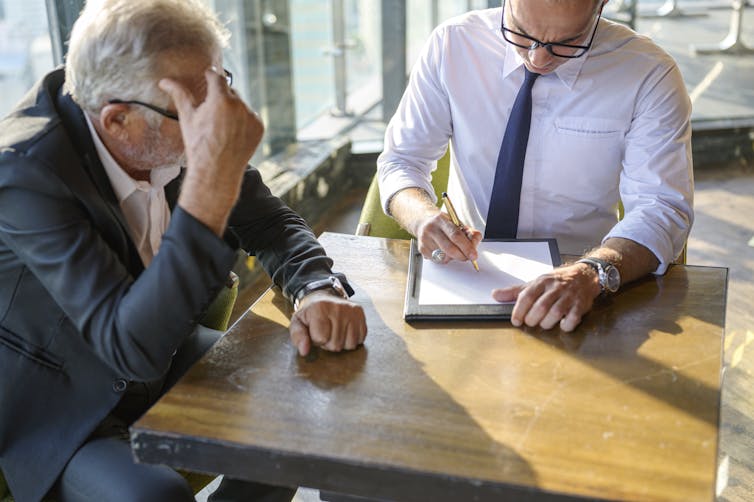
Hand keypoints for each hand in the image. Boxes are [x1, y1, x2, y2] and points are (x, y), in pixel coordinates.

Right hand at [159, 68, 263, 234]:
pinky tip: (232, 133)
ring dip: (232, 108)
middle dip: (220, 96)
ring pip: (241, 104)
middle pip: (229, 91)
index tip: (208, 75)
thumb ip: (179, 95)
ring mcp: (252, 117)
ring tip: (221, 126)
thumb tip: (164, 81)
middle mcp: (240, 106)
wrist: (216, 171)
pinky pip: (250, 117)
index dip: (210, 75)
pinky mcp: (259, 127)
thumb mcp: (187, 118)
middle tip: (211, 111)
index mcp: (221, 99)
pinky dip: (243, 120)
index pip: (217, 77)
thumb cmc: (198, 145)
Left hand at [289, 291, 366, 355]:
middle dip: (329, 343)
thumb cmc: (310, 313)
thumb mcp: (298, 322)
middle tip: (326, 332)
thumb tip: (304, 351)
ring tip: (335, 331)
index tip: (315, 331)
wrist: (322, 297)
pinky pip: (360, 339)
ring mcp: (351, 310)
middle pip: (336, 344)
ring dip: (341, 342)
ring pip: (350, 344)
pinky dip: (352, 339)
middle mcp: (338, 308)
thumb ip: (298, 337)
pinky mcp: (360, 313)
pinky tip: (345, 330)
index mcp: (320, 309)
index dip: (317, 340)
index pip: (321, 339)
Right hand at [415, 212, 481, 264]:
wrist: (423, 222)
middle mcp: (431, 229)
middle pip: (449, 248)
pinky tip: (443, 251)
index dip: (466, 247)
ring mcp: (424, 240)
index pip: (456, 235)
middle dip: (462, 256)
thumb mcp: (458, 223)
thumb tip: (474, 244)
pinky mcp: (421, 249)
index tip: (473, 255)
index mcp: (441, 220)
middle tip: (468, 257)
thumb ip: (470, 233)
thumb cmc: (444, 224)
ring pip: (444, 257)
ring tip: (453, 250)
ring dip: (453, 257)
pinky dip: (445, 259)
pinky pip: (437, 260)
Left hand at [491, 263, 600, 330]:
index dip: (519, 310)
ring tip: (544, 324)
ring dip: (546, 323)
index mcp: (542, 281)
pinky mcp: (581, 305)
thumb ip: (515, 291)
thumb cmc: (557, 282)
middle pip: (540, 306)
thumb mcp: (535, 283)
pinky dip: (565, 325)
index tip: (516, 321)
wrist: (584, 275)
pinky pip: (573, 318)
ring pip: (555, 313)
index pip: (527, 296)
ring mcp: (569, 296)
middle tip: (530, 322)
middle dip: (532, 319)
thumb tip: (495, 295)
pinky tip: (562, 325)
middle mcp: (556, 287)